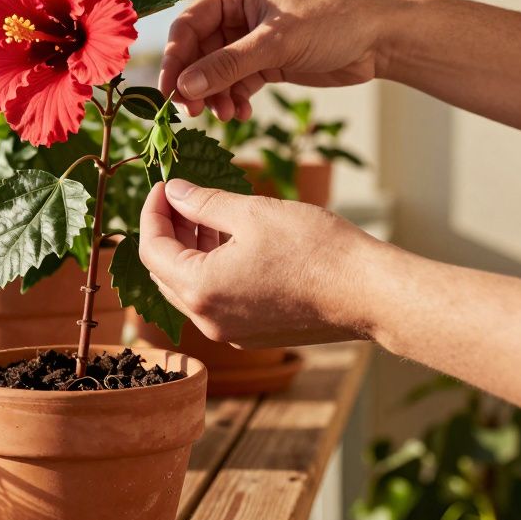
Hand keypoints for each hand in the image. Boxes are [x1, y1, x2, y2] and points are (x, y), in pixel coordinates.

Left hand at [137, 179, 376, 346]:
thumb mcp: (251, 213)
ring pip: (191, 289)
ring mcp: (230, 332)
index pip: (152, 250)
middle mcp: (208, 320)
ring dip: (191, 251)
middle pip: (165, 273)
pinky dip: (213, 271)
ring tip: (209, 214)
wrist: (368, 293)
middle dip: (169, 231)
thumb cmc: (314, 249)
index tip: (165, 185)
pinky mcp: (252, 334)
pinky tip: (232, 242)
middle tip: (182, 197)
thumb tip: (174, 192)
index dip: (153, 212)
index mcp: (201, 289)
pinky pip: (217, 301)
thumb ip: (203, 203)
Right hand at [159, 0, 399, 118]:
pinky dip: (234, 99)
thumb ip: (228, 65)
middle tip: (195, 112)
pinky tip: (241, 114)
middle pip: (197, 51)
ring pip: (215, 71)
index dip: (174, 59)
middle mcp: (236, 10)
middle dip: (196, 82)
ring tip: (225, 116)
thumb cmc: (333, 20)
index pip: (187, 24)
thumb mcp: (276, 42)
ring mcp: (249, 37)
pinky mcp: (265, 60)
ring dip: (215, 95)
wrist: (380, 37)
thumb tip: (184, 87)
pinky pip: (236, 82)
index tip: (168, 93)